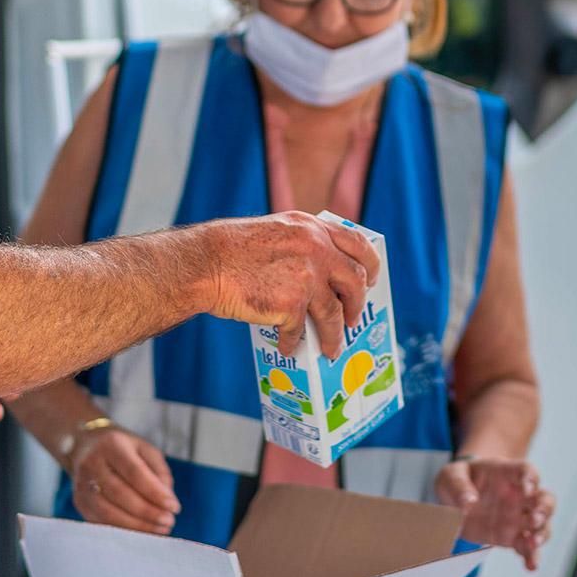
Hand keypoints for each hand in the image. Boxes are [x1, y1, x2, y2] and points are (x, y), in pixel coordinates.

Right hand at [68, 425, 180, 534]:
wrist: (84, 447)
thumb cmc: (122, 449)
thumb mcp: (144, 449)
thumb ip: (159, 472)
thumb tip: (166, 501)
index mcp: (111, 445)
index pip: (134, 472)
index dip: (155, 493)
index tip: (174, 507)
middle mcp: (92, 464)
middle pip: (120, 494)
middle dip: (148, 512)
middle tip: (169, 521)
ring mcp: (82, 485)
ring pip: (108, 512)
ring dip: (137, 525)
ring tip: (159, 529)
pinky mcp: (79, 502)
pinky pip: (101, 522)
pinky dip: (123, 530)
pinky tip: (142, 532)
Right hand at [202, 212, 380, 356]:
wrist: (206, 262)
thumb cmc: (232, 251)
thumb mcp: (276, 231)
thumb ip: (302, 245)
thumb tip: (321, 277)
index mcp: (311, 228)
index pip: (356, 243)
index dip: (369, 264)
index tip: (371, 279)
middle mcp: (315, 249)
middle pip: (353, 281)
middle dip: (357, 304)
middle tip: (353, 318)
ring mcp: (306, 277)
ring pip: (333, 314)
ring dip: (333, 335)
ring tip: (331, 348)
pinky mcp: (292, 303)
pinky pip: (299, 331)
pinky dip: (293, 342)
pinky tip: (286, 347)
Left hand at [433, 458, 554, 570]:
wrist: (456, 497)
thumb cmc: (458, 479)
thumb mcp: (452, 475)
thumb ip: (459, 486)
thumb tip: (468, 502)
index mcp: (506, 474)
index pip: (526, 471)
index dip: (531, 479)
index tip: (528, 489)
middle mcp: (519, 495)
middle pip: (544, 498)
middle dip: (544, 509)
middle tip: (534, 519)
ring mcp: (517, 517)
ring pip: (541, 525)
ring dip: (541, 534)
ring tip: (532, 544)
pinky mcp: (511, 537)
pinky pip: (526, 548)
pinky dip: (531, 557)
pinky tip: (531, 566)